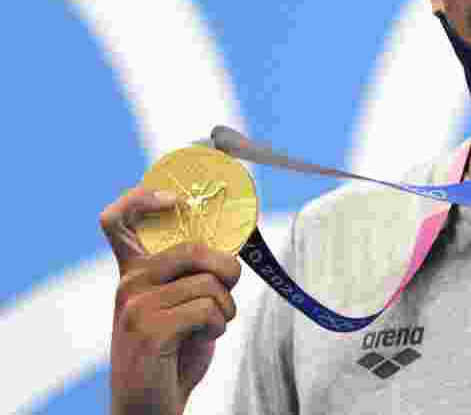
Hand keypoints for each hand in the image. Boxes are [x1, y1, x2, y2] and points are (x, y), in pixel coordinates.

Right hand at [100, 185, 241, 414]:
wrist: (150, 406)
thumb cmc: (174, 352)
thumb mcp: (179, 304)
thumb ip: (192, 273)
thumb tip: (232, 243)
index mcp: (133, 273)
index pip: (117, 220)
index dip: (141, 198)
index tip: (173, 199)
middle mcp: (129, 284)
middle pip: (193, 248)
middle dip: (227, 269)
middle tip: (226, 291)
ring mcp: (135, 306)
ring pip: (208, 282)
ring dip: (225, 307)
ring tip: (209, 326)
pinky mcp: (149, 330)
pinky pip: (208, 309)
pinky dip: (219, 325)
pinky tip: (203, 339)